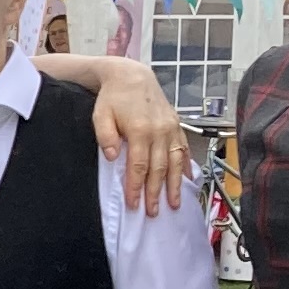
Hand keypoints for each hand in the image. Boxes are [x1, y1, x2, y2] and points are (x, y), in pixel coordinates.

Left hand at [85, 61, 191, 214]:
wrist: (132, 76)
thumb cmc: (112, 98)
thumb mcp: (100, 115)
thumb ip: (105, 136)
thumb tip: (113, 158)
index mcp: (140, 130)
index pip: (139, 166)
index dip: (137, 187)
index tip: (134, 204)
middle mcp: (159, 131)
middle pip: (159, 168)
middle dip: (156, 193)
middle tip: (152, 212)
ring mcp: (171, 128)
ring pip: (175, 162)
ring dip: (175, 185)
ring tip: (174, 204)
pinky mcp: (177, 125)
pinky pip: (184, 149)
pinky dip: (187, 166)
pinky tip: (188, 181)